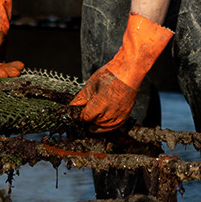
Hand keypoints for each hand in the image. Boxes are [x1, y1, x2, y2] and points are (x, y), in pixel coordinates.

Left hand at [68, 13, 172, 131]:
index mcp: (98, 107)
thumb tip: (72, 106)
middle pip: (93, 123)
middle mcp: (108, 115)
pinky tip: (101, 122)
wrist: (128, 74)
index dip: (77, 115)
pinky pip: (113, 127)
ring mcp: (118, 117)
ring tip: (92, 117)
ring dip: (96, 123)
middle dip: (87, 118)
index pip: (84, 117)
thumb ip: (80, 99)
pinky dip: (106, 126)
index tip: (74, 112)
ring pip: (102, 127)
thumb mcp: (90, 85)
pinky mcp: (124, 117)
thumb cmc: (110, 76)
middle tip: (83, 112)